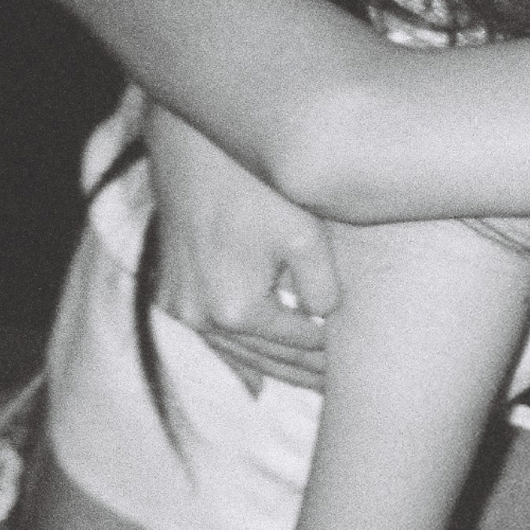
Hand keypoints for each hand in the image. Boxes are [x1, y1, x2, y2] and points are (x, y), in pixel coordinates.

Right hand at [147, 107, 336, 391]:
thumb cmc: (256, 183)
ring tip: (309, 379)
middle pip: (265, 355)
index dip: (332, 355)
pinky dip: (238, 352)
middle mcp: (199, 316)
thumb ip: (322, 290)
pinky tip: (255, 378)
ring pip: (236, 349)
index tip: (361, 365)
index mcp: (236, 309)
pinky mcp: (168, 287)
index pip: (298, 343)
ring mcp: (177, 304)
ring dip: (272, 363)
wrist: (192, 143)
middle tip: (341, 385)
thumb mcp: (306, 236)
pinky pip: (211, 334)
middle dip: (304, 370)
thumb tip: (325, 320)